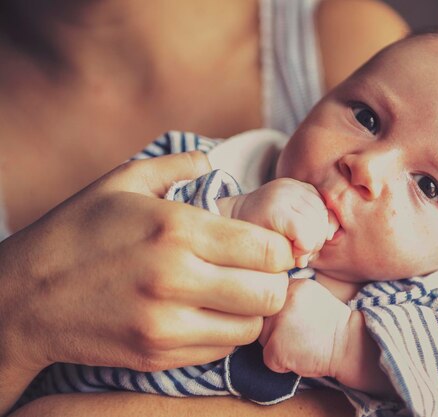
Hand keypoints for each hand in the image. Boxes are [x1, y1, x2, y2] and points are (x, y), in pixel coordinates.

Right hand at [0, 152, 292, 410]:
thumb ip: (176, 164)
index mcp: (176, 229)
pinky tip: (207, 312)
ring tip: (235, 292)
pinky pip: (221, 349)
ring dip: (253, 309)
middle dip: (275, 281)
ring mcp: (167, 324)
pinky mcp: (158, 356)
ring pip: (251, 327)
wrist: (25, 299)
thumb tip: (212, 158)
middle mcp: (177, 279)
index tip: (275, 246)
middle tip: (260, 272)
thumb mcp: (122, 182)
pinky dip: (226, 331)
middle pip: (270, 294)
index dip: (283, 248)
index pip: (268, 249)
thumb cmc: (77, 234)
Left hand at [227, 178, 338, 267]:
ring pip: (323, 215)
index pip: (304, 232)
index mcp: (274, 208)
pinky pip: (324, 206)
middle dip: (314, 243)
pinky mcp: (304, 186)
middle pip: (317, 224)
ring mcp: (297, 186)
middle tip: (301, 253)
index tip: (295, 257)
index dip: (305, 249)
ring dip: (320, 234)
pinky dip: (323, 222)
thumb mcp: (263, 249)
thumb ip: (283, 256)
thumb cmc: (251, 235)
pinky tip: (313, 232)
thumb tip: (303, 261)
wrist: (244, 210)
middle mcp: (287, 192)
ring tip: (306, 244)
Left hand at [257, 279, 350, 377]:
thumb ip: (291, 297)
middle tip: (302, 335)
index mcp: (294, 285)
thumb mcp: (313, 297)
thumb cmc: (332, 326)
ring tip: (302, 345)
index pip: (271, 301)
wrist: (351, 346)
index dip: (281, 314)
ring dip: (278, 346)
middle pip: (264, 319)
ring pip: (264, 339)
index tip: (299, 322)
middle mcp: (283, 300)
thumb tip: (267, 304)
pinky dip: (282, 364)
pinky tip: (301, 356)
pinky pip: (268, 359)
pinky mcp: (276, 346)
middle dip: (277, 331)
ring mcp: (278, 322)